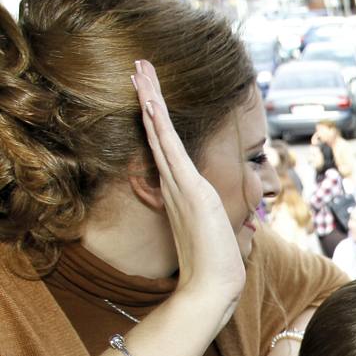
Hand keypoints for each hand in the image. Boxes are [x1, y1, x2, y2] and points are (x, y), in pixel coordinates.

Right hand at [132, 60, 244, 320]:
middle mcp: (175, 186)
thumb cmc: (216, 266)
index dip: (156, 121)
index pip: (165, 149)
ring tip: (140, 70)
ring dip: (151, 101)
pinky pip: (171, 151)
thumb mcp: (214, 233)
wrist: (213, 287)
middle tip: (137, 67)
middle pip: (158, 134)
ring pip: (161, 135)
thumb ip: (210, 220)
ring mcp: (180, 187)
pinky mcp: (190, 191)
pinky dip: (160, 127)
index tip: (149, 96)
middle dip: (149, 99)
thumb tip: (215, 221)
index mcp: (180, 193)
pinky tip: (152, 104)